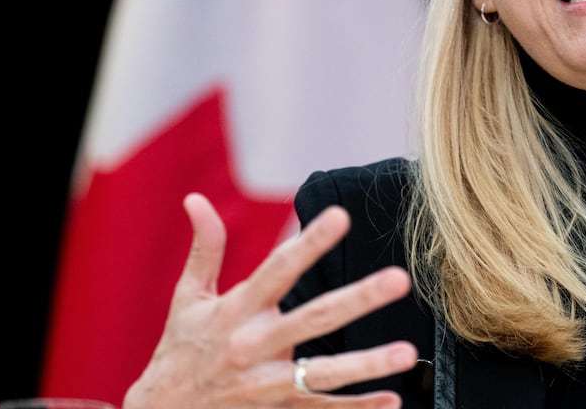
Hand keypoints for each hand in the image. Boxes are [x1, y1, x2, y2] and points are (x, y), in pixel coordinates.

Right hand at [123, 193, 417, 407]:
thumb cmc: (179, 350)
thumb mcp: (187, 298)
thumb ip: (205, 249)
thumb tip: (196, 198)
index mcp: (235, 310)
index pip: (277, 269)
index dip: (309, 243)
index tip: (341, 216)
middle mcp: (253, 346)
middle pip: (312, 319)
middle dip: (357, 299)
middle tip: (399, 279)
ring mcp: (266, 384)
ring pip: (321, 373)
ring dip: (366, 364)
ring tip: (405, 352)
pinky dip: (358, 408)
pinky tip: (392, 399)